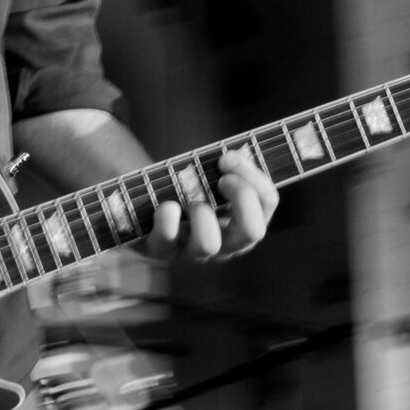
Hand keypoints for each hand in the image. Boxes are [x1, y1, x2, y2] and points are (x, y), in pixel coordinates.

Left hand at [141, 147, 278, 263]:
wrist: (142, 204)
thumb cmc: (182, 186)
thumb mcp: (210, 176)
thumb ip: (228, 167)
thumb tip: (231, 156)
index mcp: (243, 222)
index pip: (267, 201)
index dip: (254, 176)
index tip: (228, 157)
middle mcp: (224, 244)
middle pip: (253, 231)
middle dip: (242, 196)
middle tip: (222, 178)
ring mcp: (192, 252)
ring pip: (209, 244)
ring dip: (201, 214)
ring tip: (189, 203)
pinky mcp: (160, 250)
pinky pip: (167, 238)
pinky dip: (166, 217)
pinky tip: (165, 206)